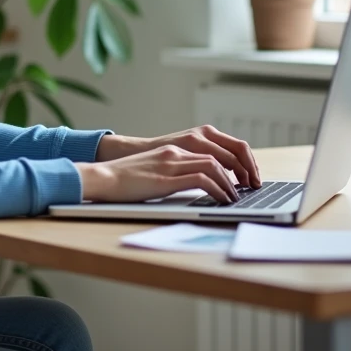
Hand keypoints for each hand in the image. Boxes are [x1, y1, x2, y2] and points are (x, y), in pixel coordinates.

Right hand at [75, 145, 240, 203]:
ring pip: (214, 165)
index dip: (232, 164)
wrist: (103, 178)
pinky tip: (222, 199)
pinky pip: (202, 180)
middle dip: (239, 171)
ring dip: (230, 182)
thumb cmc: (125, 180)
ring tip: (236, 197)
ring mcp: (171, 164)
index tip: (242, 179)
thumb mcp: (154, 172)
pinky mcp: (166, 178)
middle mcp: (176, 153)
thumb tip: (195, 187)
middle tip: (247, 188)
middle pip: (218, 155)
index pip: (213, 151)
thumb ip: (173, 174)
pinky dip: (217, 189)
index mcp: (173, 150)